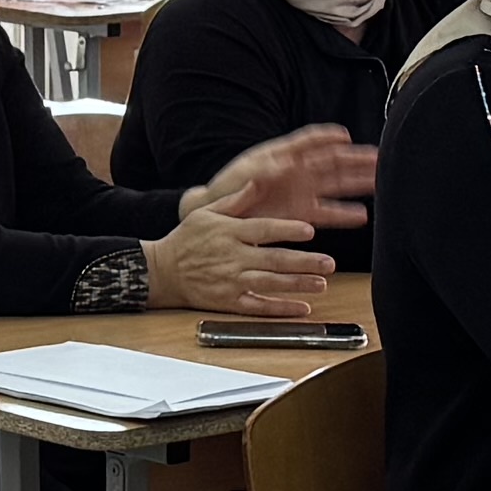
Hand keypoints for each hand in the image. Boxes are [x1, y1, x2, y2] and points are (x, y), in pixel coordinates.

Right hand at [146, 195, 331, 315]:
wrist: (162, 271)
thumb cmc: (185, 240)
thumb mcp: (206, 213)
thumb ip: (235, 200)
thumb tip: (257, 181)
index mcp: (229, 233)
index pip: (264, 230)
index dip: (288, 230)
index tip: (310, 230)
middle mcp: (233, 258)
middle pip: (274, 260)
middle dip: (304, 262)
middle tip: (328, 263)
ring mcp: (231, 282)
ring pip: (271, 284)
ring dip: (298, 285)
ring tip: (321, 284)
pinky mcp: (229, 302)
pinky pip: (259, 307)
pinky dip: (281, 309)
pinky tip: (301, 308)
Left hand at [202, 130, 374, 235]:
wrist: (221, 213)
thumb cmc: (229, 187)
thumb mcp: (245, 174)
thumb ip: (266, 170)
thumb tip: (286, 165)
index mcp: (284, 154)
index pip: (311, 140)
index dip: (328, 136)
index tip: (345, 136)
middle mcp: (299, 171)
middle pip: (333, 161)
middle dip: (356, 160)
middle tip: (380, 158)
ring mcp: (303, 192)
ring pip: (337, 184)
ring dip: (357, 183)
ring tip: (379, 181)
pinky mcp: (302, 213)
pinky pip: (328, 211)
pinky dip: (344, 213)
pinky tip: (361, 215)